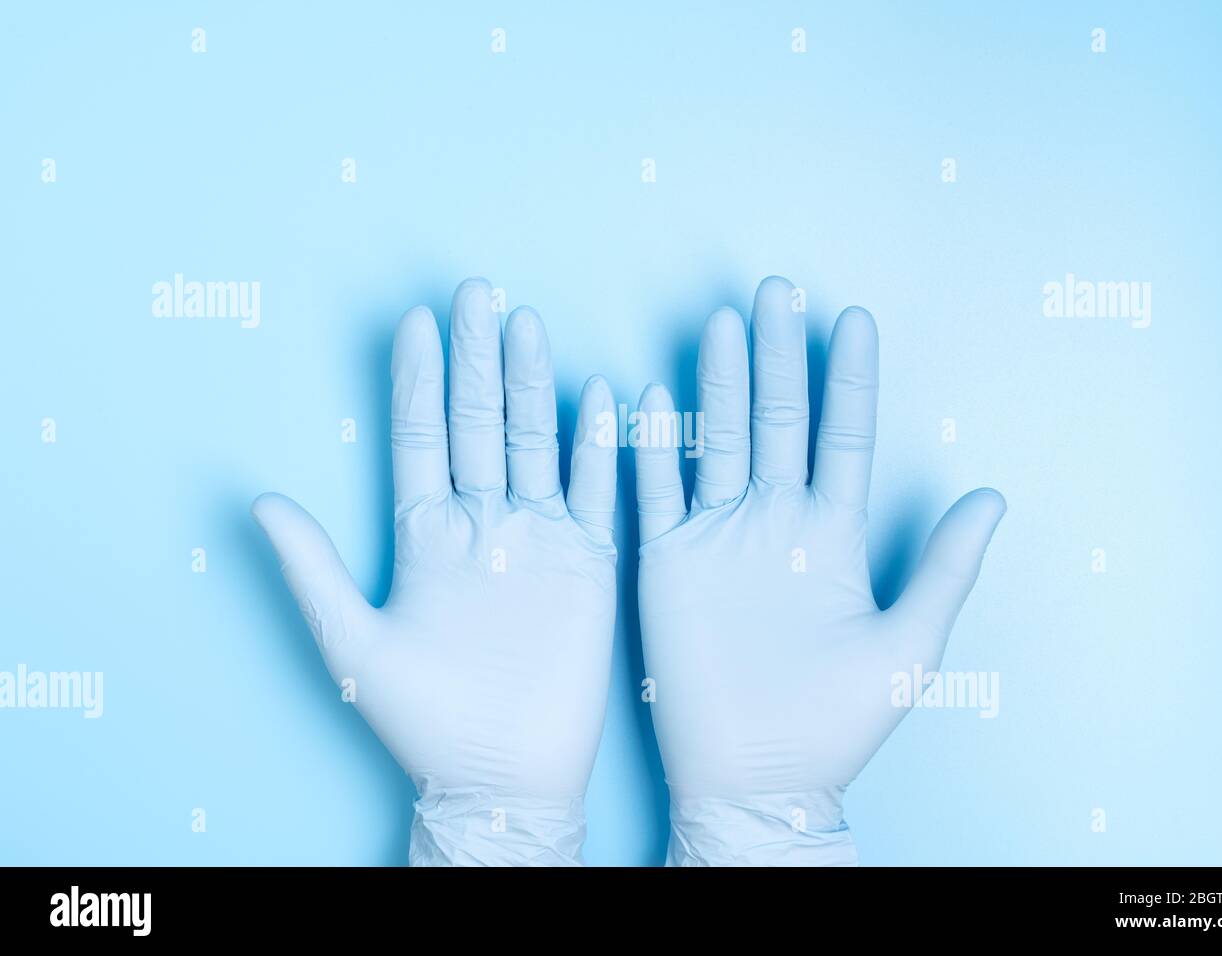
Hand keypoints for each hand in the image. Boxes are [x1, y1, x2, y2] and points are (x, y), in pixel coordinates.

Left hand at [253, 278, 617, 865]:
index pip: (422, 435)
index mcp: (426, 533)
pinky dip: (602, 445)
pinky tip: (602, 395)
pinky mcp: (589, 563)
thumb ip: (311, 568)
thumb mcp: (353, 641)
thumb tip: (257, 499)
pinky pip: (600, 491)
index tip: (418, 321)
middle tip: (478, 292)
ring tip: (529, 325)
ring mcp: (540, 538)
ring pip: (538, 442)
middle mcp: (484, 523)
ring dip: (534, 385)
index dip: (419, 378)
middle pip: (480, 422)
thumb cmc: (421, 720)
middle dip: (478, 358)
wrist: (500, 776)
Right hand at [634, 276, 1004, 865]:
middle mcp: (773, 523)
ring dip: (720, 383)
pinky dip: (652, 446)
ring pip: (718, 439)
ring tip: (724, 322)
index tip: (853, 318)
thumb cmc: (836, 724)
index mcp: (831, 535)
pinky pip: (655, 491)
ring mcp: (718, 537)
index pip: (842, 436)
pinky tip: (650, 396)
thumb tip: (995, 496)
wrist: (758, 779)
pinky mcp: (669, 563)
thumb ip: (946, 568)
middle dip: (778, 355)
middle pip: (777, 420)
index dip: (848, 378)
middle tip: (776, 290)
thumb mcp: (908, 645)